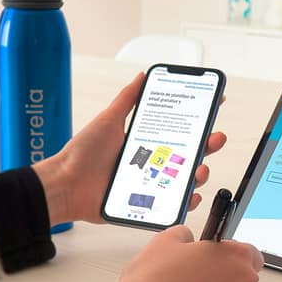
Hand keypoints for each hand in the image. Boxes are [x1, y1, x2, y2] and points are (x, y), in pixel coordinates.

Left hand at [32, 73, 226, 224]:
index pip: (180, 130)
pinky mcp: (147, 205)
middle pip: (190, 154)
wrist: (65, 184)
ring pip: (185, 180)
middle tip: (215, 137)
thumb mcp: (109, 120)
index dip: (199, 120)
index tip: (214, 105)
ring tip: (199, 169)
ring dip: (200, 174)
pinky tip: (190, 195)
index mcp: (146, 142)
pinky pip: (173, 204)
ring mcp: (151, 184)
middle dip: (208, 145)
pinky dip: (186, 201)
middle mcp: (152, 163)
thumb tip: (142, 76)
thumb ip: (127, 99)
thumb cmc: (83, 154)